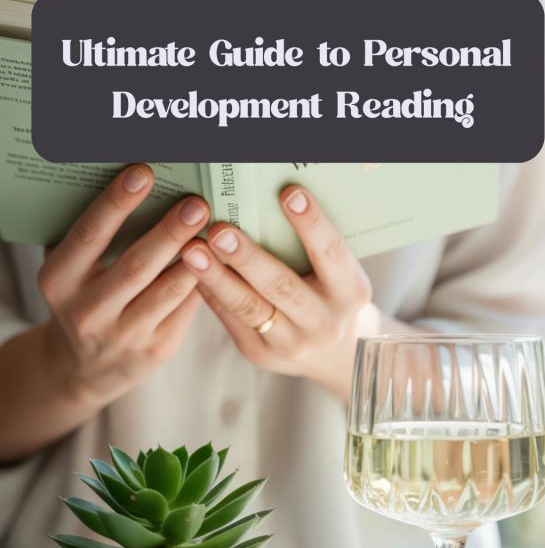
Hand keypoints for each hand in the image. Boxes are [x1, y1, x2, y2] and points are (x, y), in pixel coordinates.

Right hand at [38, 164, 209, 407]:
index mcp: (60, 281)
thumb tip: (135, 181)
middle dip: (170, 231)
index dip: (117, 203)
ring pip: (168, 290)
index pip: (90, 236)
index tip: (143, 173)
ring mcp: (123, 334)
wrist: (85, 367)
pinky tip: (218, 257)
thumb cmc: (83, 298)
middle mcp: (88, 311)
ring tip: (216, 228)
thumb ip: (92, 235)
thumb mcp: (71, 270)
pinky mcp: (155, 350)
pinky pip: (185, 309)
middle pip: (136, 265)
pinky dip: (203, 280)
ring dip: (196, 257)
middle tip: (196, 203)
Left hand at [181, 186, 380, 400]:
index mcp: (350, 293)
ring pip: (248, 307)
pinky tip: (191, 270)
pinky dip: (210, 292)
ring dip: (217, 276)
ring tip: (193, 251)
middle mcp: (324, 323)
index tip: (289, 194)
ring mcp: (292, 344)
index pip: (331, 254)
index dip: (312, 225)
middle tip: (220, 230)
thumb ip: (310, 248)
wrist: (331, 352)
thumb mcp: (336, 274)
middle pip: (282, 286)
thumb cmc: (329, 294)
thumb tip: (263, 202)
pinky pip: (230, 319)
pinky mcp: (261, 353)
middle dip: (248, 258)